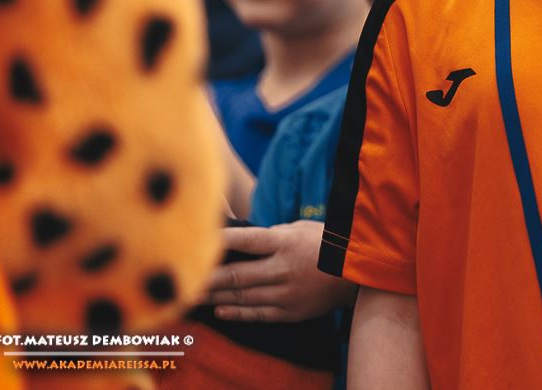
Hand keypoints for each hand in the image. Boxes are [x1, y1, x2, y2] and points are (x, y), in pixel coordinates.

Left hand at [205, 220, 356, 321]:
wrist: (359, 272)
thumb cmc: (327, 243)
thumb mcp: (300, 228)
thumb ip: (271, 235)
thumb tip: (240, 241)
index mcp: (286, 243)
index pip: (245, 240)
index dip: (219, 241)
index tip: (198, 242)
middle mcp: (283, 269)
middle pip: (236, 275)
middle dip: (207, 278)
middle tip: (183, 279)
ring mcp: (287, 293)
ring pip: (243, 296)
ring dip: (216, 297)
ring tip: (194, 296)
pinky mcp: (291, 311)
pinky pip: (258, 313)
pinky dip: (237, 312)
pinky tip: (220, 311)